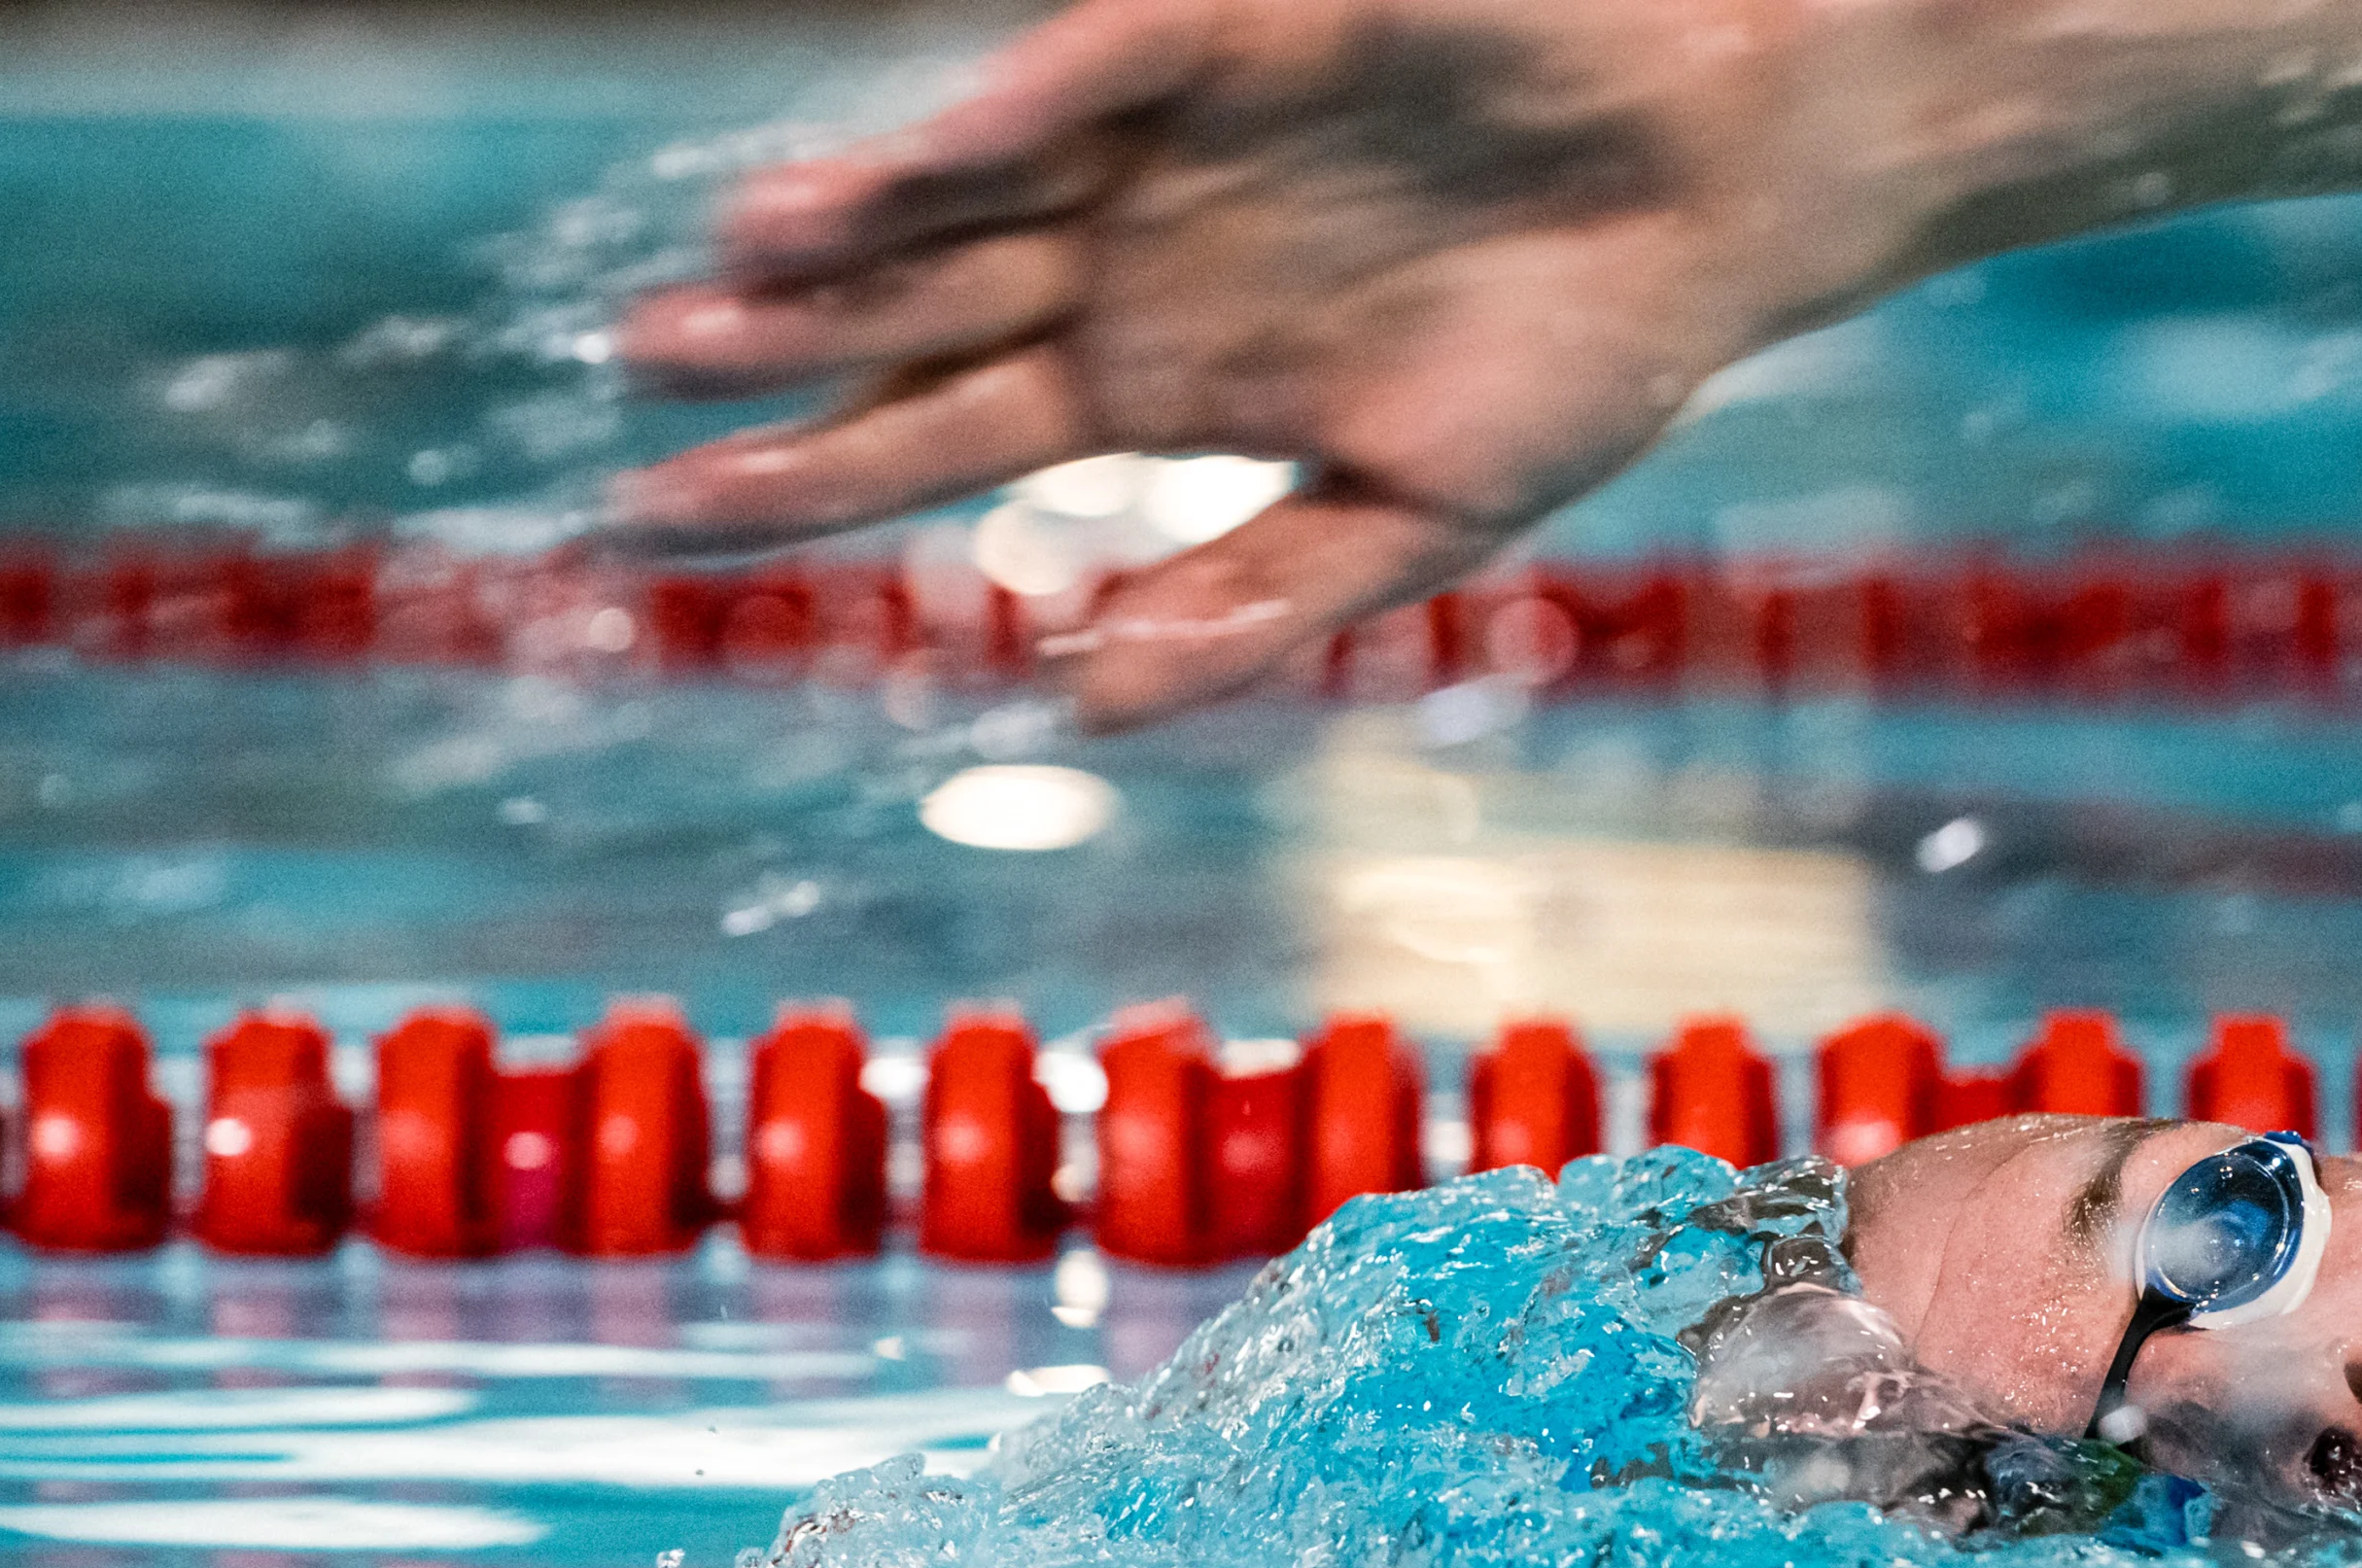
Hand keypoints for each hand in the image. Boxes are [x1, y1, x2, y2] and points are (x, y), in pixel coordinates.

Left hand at [613, 0, 1918, 726]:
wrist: (1727, 181)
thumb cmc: (1593, 348)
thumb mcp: (1417, 516)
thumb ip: (1254, 605)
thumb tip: (1083, 705)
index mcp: (1165, 378)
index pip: (943, 437)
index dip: (805, 481)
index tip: (664, 532)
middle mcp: (1136, 258)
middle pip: (910, 318)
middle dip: (775, 361)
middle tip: (634, 392)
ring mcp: (1171, 144)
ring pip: (960, 196)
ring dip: (841, 240)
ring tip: (713, 287)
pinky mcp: (1234, 32)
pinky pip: (1085, 76)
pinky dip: (991, 129)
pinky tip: (888, 184)